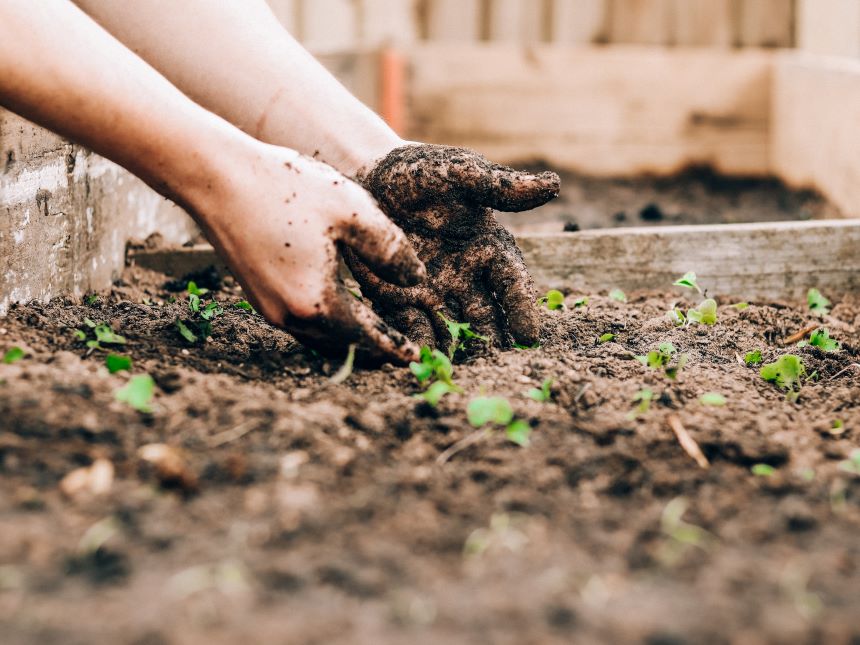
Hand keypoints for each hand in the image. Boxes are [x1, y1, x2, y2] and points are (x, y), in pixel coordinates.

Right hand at [192, 142, 425, 363]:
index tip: (416, 358)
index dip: (394, 347)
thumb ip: (390, 249)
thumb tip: (416, 280)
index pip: (367, 336)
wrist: (216, 178)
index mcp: (317, 301)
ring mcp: (269, 308)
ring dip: (348, 341)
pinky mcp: (257, 295)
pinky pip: (301, 323)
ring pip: (319, 338)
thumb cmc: (287, 188)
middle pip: (342, 345)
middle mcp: (290, 316)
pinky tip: (338, 311)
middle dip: (373, 351)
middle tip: (400, 353)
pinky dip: (326, 326)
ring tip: (374, 337)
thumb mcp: (352, 211)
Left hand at [344, 144, 559, 348]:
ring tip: (460, 373)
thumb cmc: (421, 172)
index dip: (522, 309)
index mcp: (489, 249)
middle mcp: (466, 277)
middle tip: (498, 367)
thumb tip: (553, 185)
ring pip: (453, 329)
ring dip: (458, 351)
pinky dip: (418, 345)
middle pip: (486, 317)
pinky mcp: (400, 300)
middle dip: (492, 342)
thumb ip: (499, 186)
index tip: (529, 336)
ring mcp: (435, 292)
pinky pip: (412, 327)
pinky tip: (420, 362)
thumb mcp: (460, 173)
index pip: (512, 284)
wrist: (369, 177)